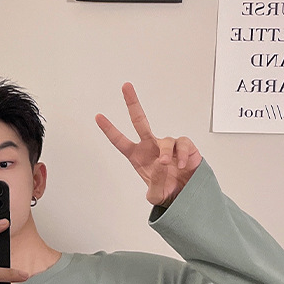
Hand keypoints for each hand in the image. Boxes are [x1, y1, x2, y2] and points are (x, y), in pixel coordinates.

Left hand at [96, 83, 201, 207]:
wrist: (186, 197)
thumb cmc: (166, 192)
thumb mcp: (155, 196)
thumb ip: (155, 183)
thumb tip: (161, 163)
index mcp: (137, 156)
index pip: (120, 141)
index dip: (109, 129)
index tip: (98, 117)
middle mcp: (151, 147)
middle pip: (140, 120)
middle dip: (132, 103)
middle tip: (125, 86)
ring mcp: (168, 146)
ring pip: (166, 139)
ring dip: (165, 151)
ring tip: (166, 164)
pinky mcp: (185, 148)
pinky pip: (183, 144)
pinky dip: (182, 153)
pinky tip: (182, 164)